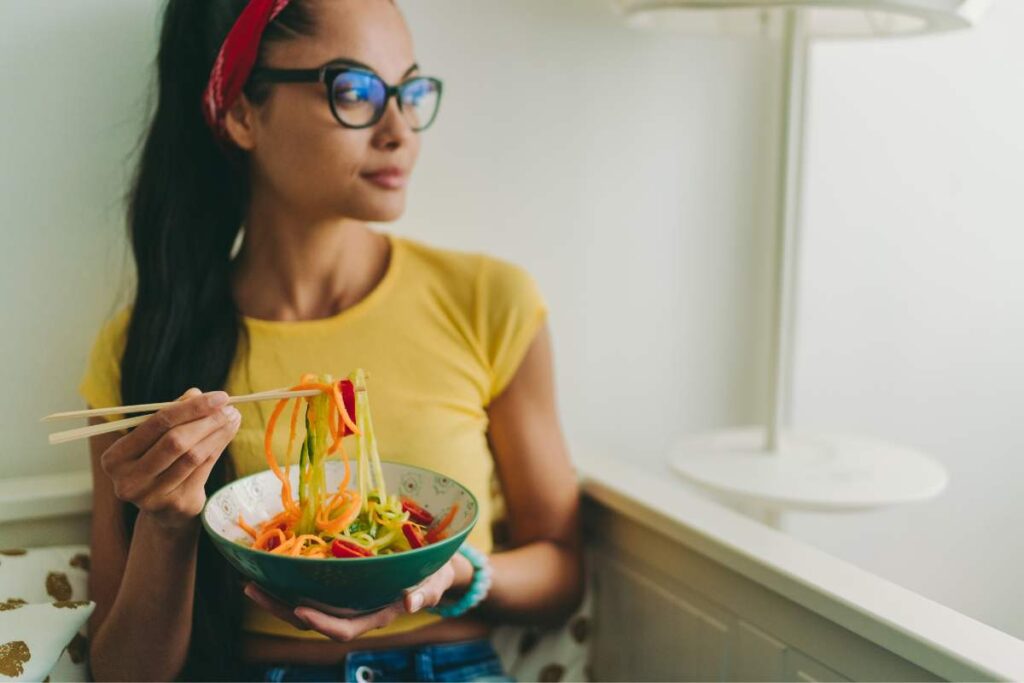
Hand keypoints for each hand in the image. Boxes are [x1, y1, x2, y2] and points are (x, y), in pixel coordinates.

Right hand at [99, 388, 240, 530]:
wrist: (163, 509)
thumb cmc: (158, 463)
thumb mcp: (157, 438)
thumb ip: (173, 415)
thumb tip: (197, 394)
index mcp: (115, 458)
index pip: (157, 423)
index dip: (191, 407)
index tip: (220, 396)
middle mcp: (129, 480)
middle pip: (175, 441)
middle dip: (207, 420)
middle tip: (229, 408)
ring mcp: (152, 496)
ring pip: (193, 456)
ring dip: (217, 433)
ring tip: (233, 418)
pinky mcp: (176, 505)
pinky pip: (203, 469)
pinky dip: (219, 447)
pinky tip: (229, 434)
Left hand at [243, 555, 471, 641]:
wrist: (434, 569)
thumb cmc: (436, 574)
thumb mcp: (436, 580)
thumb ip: (426, 592)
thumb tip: (411, 603)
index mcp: (376, 615)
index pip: (343, 628)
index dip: (320, 622)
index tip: (299, 608)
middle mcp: (355, 612)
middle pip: (312, 620)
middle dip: (281, 608)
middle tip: (252, 588)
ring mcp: (345, 602)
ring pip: (304, 608)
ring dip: (276, 598)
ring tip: (250, 581)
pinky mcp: (340, 589)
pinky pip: (310, 591)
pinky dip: (288, 584)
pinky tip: (271, 569)